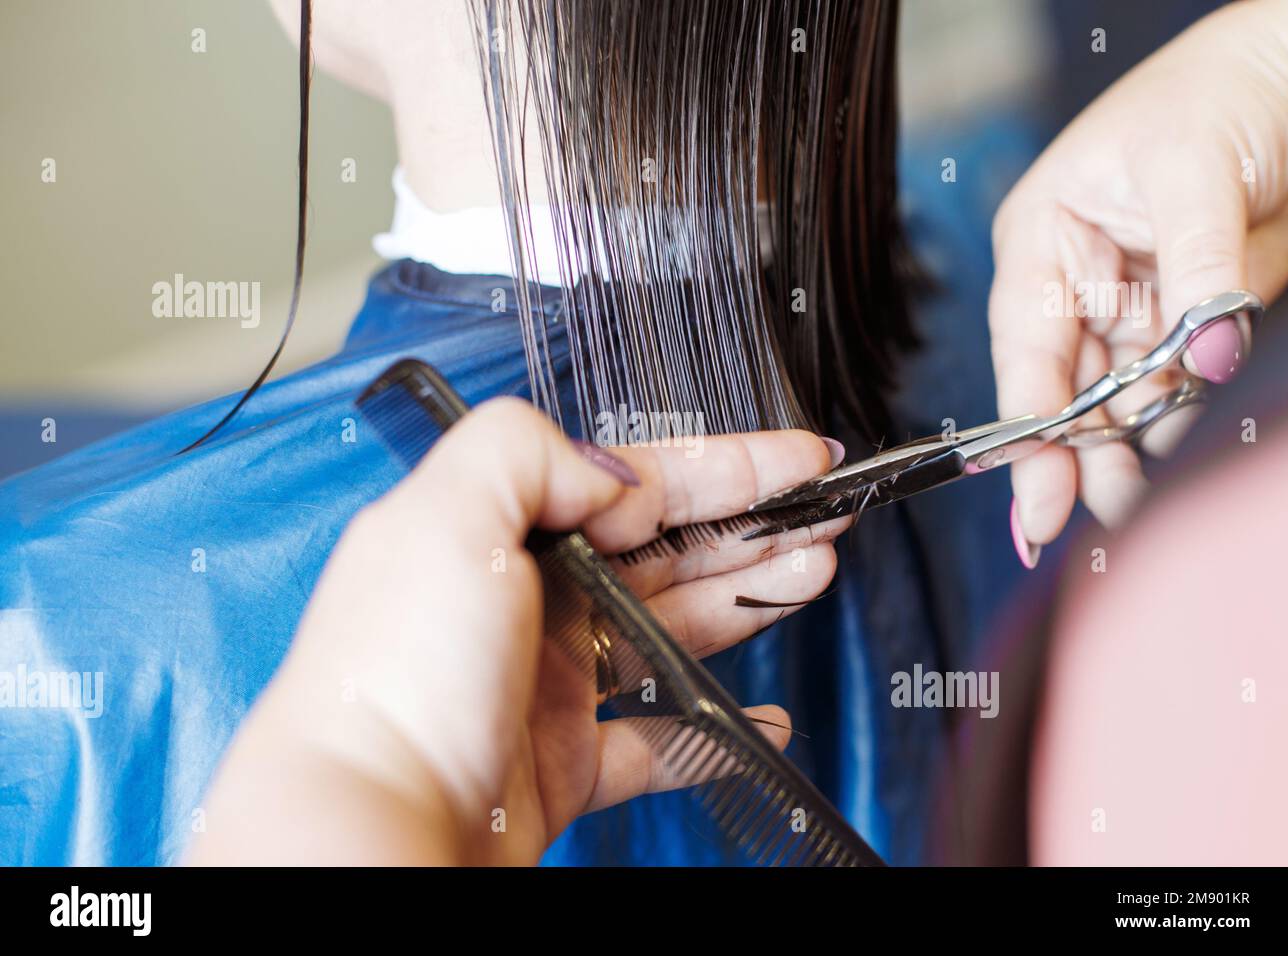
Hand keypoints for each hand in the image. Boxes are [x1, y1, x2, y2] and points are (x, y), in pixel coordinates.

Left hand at [186, 399, 845, 864]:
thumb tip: (610, 478)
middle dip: (749, 528)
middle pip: (663, 551)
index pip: (630, 480)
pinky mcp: (564, 763)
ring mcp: (548, 684)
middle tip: (823, 520)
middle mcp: (523, 602)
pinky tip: (759, 718)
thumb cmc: (391, 683)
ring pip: (670, 630)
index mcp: (498, 533)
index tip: (796, 459)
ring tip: (808, 578)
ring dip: (744, 603)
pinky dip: (712, 728)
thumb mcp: (446, 516)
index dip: (723, 466)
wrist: (370, 825)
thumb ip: (529, 453)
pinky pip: (657, 740)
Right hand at [989, 0, 1287, 564]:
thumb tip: (1206, 361)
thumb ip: (1198, 271)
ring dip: (1126, 449)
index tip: (1036, 500)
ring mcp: (1138, 305)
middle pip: (1065, 390)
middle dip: (1076, 455)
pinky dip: (1180, 420)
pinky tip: (1173, 451)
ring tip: (1132, 500)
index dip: (1026, 429)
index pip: (1026, 350)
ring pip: (1120, 399)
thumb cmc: (1218, 88)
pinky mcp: (1194, 320)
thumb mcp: (1194, 170)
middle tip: (1086, 517)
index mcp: (1046, 242)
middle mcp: (1083, 283)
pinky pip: (1181, 384)